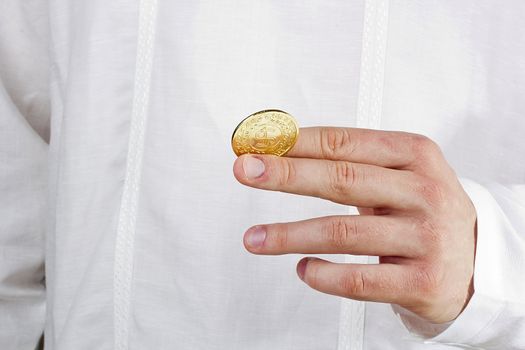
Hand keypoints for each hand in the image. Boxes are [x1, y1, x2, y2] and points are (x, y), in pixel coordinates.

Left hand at [233, 127, 476, 323]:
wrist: (473, 261)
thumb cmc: (420, 210)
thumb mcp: (397, 174)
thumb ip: (348, 161)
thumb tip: (278, 149)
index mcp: (415, 154)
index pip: (344, 142)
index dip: (295, 143)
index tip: (256, 144)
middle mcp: (424, 191)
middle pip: (341, 180)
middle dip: (285, 175)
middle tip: (243, 171)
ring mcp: (426, 237)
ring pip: (342, 233)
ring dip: (289, 235)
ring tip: (254, 239)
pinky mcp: (422, 281)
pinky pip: (359, 280)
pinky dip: (322, 275)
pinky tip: (302, 269)